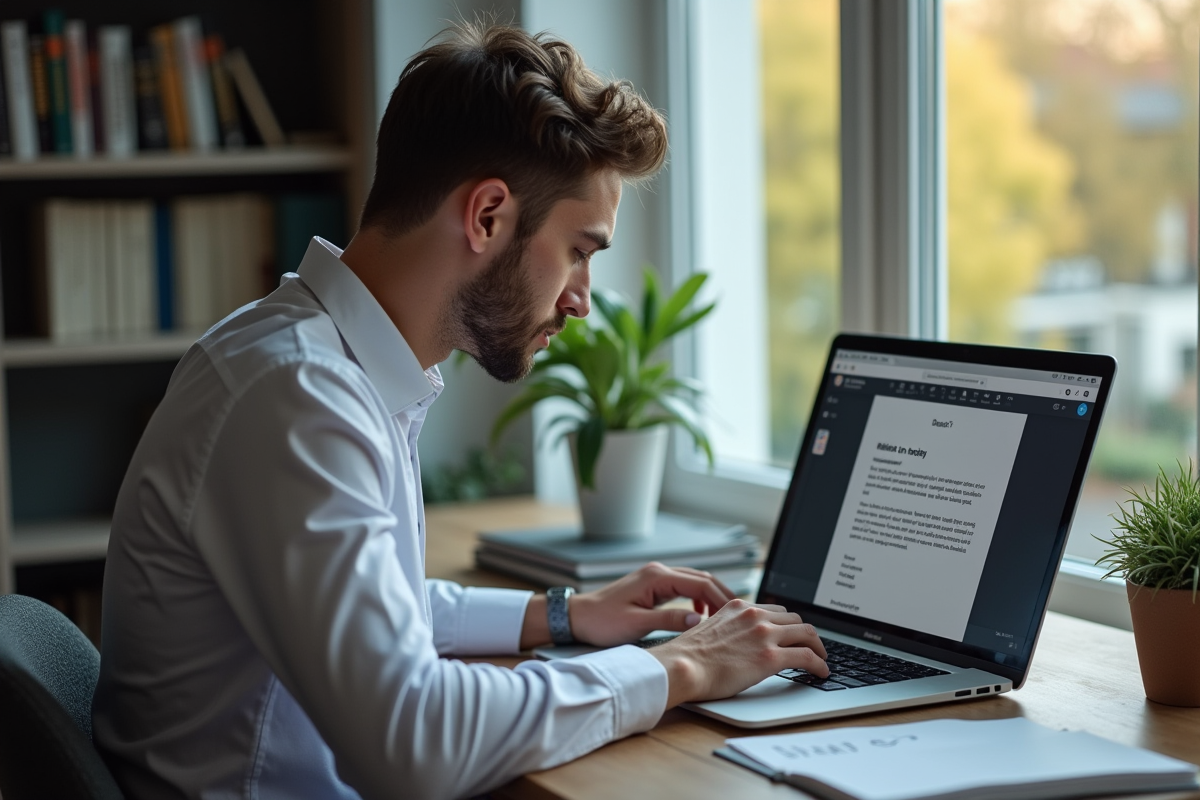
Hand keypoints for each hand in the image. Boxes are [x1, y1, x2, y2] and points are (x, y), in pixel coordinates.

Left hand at [568, 562, 737, 647]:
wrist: (578, 617)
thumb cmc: (602, 621)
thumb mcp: (637, 625)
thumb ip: (669, 621)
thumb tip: (700, 621)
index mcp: (657, 577)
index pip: (700, 584)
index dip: (721, 600)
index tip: (735, 616)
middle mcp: (659, 572)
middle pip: (702, 579)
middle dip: (722, 596)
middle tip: (739, 616)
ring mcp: (656, 577)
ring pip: (695, 582)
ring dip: (712, 596)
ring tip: (725, 617)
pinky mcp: (653, 586)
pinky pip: (684, 588)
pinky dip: (698, 598)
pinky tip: (700, 615)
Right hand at [646, 599, 827, 707]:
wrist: (681, 666)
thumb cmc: (688, 656)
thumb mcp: (709, 628)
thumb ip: (727, 628)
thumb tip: (734, 642)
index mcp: (739, 607)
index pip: (775, 610)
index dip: (788, 624)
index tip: (792, 634)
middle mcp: (754, 616)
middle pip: (794, 620)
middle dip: (806, 633)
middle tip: (811, 646)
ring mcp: (764, 635)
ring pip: (806, 634)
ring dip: (818, 647)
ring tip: (821, 659)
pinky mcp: (770, 658)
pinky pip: (807, 657)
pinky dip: (819, 664)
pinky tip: (821, 672)